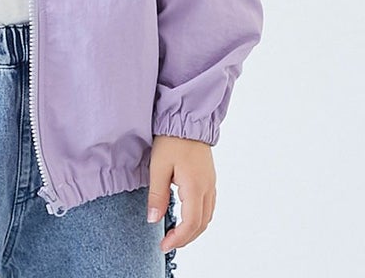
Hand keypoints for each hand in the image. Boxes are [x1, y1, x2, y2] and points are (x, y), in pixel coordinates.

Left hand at [147, 134, 215, 253]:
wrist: (187, 119)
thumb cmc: (171, 140)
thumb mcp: (158, 166)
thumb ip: (156, 195)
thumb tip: (153, 220)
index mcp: (195, 187)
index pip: (190, 224)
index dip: (178, 239)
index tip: (163, 245)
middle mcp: (207, 188)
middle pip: (201, 225)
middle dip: (186, 238)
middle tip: (167, 242)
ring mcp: (211, 183)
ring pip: (207, 217)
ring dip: (193, 230)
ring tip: (175, 233)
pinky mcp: (210, 178)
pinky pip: (208, 206)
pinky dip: (198, 218)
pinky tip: (186, 216)